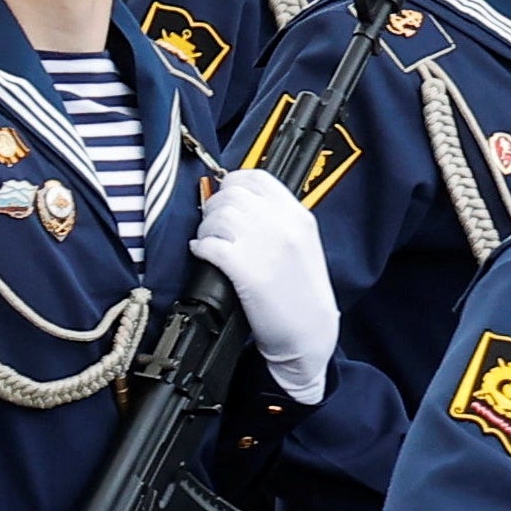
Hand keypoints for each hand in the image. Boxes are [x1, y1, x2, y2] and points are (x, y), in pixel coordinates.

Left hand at [189, 169, 335, 404]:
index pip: (257, 178)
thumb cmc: (302, 293)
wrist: (310, 332)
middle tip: (213, 226)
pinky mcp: (248, 272)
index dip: (232, 183)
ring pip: (218, 217)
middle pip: (232, 195)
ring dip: (206, 228)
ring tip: (209, 242)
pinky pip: (210, 245)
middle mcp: (284, 226)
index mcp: (299, 216)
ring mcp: (267, 247)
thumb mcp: (303, 245)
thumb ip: (278, 220)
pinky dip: (200, 248)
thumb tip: (239, 204)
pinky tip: (203, 255)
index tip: (225, 198)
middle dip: (214, 208)